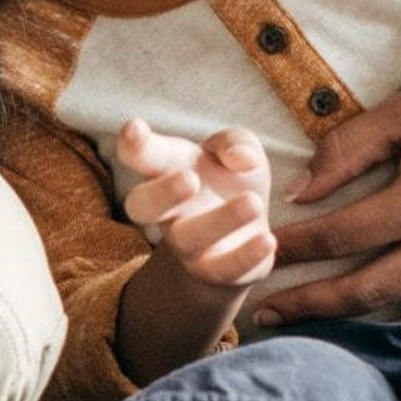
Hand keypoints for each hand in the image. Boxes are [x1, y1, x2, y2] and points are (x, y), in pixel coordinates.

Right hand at [117, 119, 275, 287]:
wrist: (241, 241)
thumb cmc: (229, 184)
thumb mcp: (239, 151)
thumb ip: (237, 142)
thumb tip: (240, 158)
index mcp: (166, 171)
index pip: (141, 155)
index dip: (133, 144)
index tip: (135, 129)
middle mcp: (168, 211)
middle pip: (142, 206)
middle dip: (161, 193)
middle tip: (189, 179)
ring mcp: (188, 244)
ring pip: (189, 238)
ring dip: (220, 221)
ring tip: (253, 203)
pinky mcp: (216, 271)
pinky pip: (225, 268)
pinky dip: (246, 256)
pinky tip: (268, 240)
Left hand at [251, 92, 400, 325]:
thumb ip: (349, 148)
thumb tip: (299, 192)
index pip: (339, 236)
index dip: (293, 250)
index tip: (259, 256)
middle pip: (363, 292)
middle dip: (308, 305)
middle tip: (264, 314)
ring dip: (359, 339)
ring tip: (316, 344)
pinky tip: (384, 352)